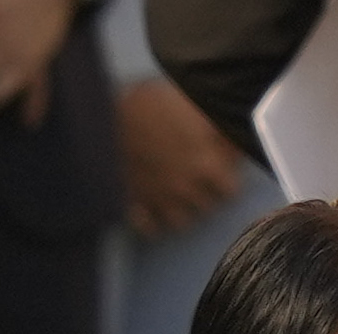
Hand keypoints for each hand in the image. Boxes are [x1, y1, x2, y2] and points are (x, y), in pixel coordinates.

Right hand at [118, 80, 243, 236]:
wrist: (100, 114)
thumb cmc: (149, 101)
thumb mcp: (192, 103)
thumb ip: (217, 127)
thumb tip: (237, 140)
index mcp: (205, 164)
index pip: (231, 189)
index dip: (227, 177)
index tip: (219, 167)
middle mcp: (185, 189)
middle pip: (207, 207)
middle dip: (205, 193)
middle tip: (196, 175)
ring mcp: (158, 201)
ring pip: (181, 222)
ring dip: (182, 208)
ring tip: (175, 191)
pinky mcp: (132, 205)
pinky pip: (149, 228)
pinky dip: (153, 220)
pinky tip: (151, 205)